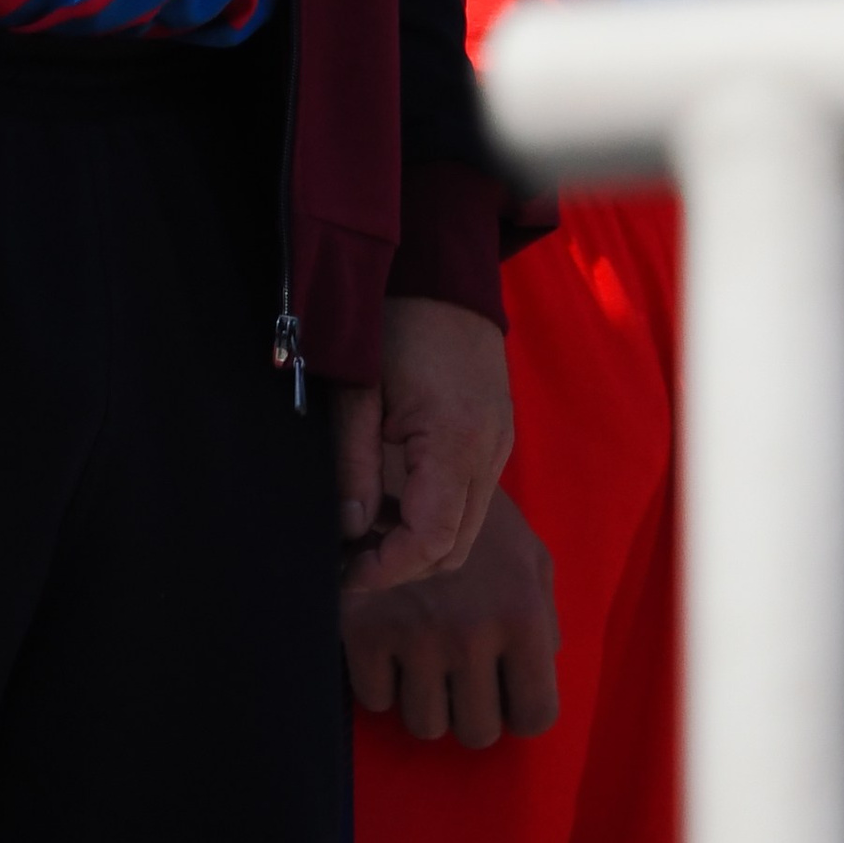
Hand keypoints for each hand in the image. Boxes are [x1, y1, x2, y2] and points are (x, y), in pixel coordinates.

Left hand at [333, 293, 514, 591]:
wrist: (444, 268)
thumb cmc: (396, 319)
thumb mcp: (359, 388)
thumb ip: (353, 463)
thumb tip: (348, 529)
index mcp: (456, 444)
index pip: (432, 540)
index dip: (388, 568)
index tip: (345, 573)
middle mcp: (489, 454)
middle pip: (454, 547)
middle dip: (402, 565)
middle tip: (349, 558)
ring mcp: (498, 445)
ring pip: (465, 528)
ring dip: (418, 542)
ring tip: (364, 529)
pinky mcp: (496, 436)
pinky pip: (471, 498)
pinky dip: (434, 514)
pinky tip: (393, 496)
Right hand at [343, 486, 559, 743]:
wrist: (386, 456)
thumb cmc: (467, 510)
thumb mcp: (525, 550)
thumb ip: (542, 612)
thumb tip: (541, 668)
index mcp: (520, 611)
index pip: (536, 714)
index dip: (518, 709)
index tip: (501, 691)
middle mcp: (471, 630)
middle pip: (477, 732)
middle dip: (468, 709)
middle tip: (455, 676)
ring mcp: (414, 632)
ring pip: (425, 725)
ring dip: (423, 700)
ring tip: (420, 661)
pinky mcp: (361, 627)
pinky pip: (374, 701)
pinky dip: (378, 682)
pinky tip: (385, 647)